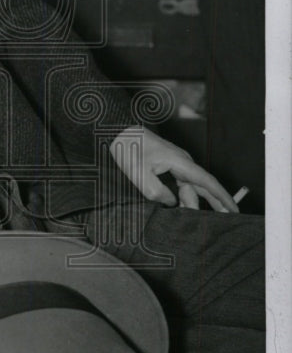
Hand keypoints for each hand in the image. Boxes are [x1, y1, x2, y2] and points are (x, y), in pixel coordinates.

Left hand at [110, 126, 238, 212]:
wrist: (120, 133)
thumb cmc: (129, 149)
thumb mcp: (139, 173)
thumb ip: (157, 191)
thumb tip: (171, 202)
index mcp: (181, 162)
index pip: (208, 182)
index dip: (222, 197)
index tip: (233, 209)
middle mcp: (183, 163)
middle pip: (203, 187)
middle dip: (215, 203)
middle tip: (225, 220)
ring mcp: (177, 164)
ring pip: (191, 187)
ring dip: (191, 202)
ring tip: (189, 220)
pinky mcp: (169, 166)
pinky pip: (181, 184)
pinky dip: (183, 196)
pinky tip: (181, 207)